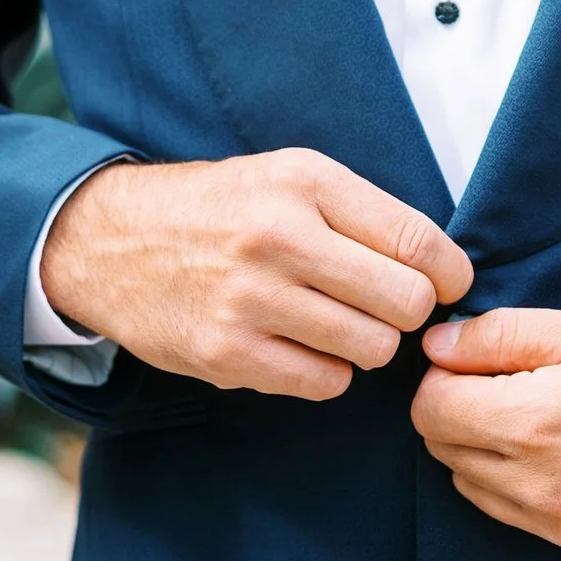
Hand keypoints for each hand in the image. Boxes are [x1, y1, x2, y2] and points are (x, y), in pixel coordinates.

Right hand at [42, 151, 472, 400]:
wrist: (110, 241)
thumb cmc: (221, 209)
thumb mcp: (288, 177)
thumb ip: (363, 213)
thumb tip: (446, 270)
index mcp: (304, 182)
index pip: (417, 240)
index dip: (449, 273)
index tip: (445, 284)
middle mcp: (278, 237)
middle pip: (404, 302)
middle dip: (407, 311)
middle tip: (382, 305)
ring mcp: (249, 299)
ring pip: (371, 349)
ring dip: (367, 344)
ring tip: (337, 323)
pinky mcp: (225, 354)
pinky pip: (323, 383)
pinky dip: (326, 372)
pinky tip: (301, 346)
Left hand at [413, 307, 560, 560]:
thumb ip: (503, 337)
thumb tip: (437, 346)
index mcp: (536, 424)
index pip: (431, 411)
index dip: (445, 374)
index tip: (479, 356)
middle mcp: (542, 488)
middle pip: (445, 450)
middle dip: (460, 409)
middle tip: (514, 376)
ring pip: (475, 488)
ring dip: (486, 449)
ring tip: (544, 410)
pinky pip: (520, 516)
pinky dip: (521, 482)